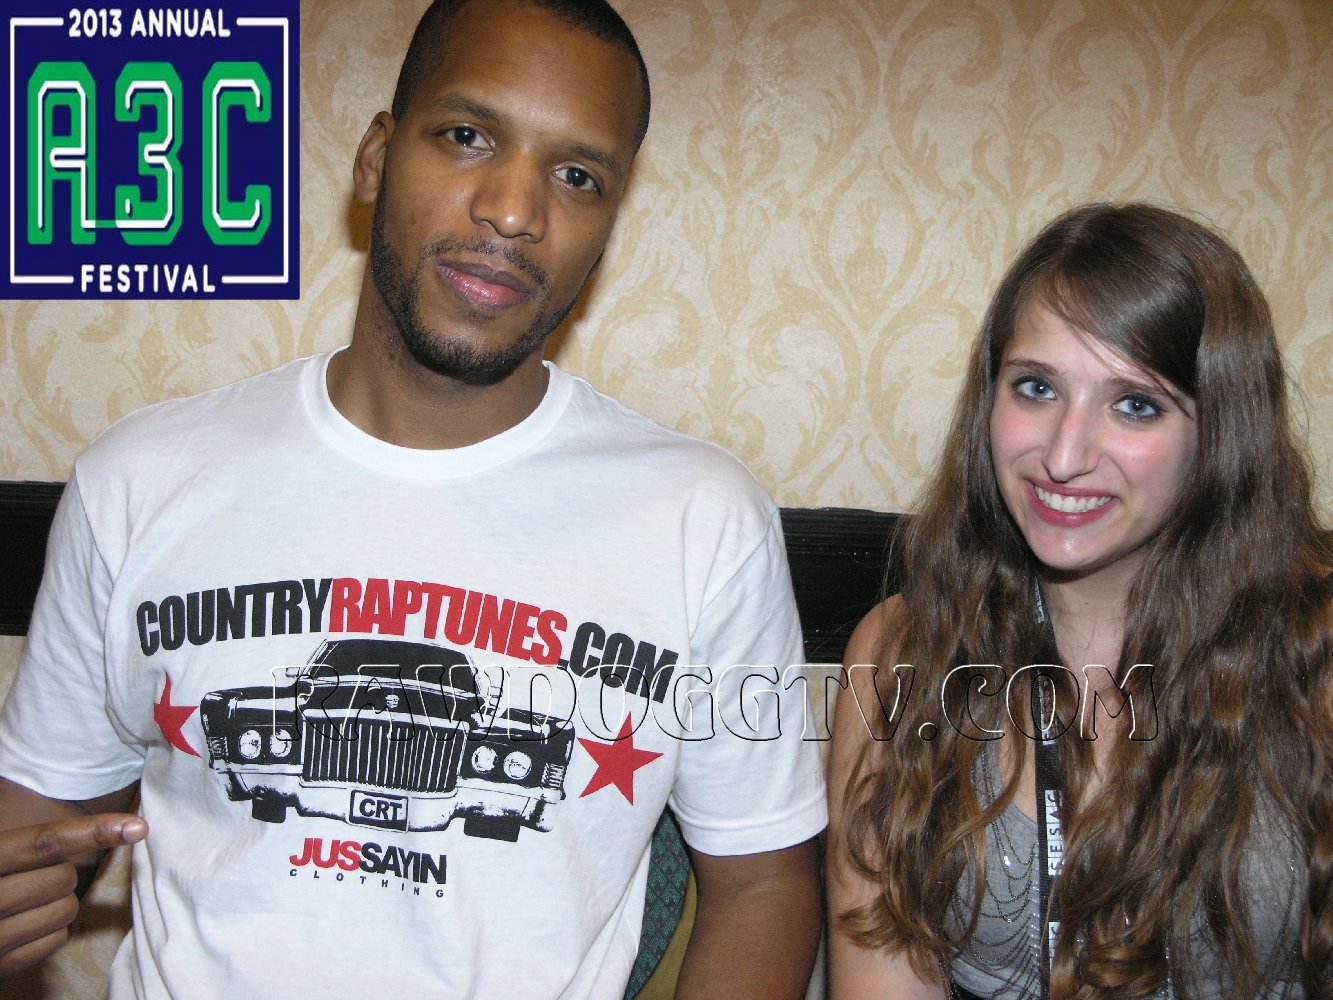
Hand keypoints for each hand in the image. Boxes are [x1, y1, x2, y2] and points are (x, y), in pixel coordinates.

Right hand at [0, 813, 145, 975]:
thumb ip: (13, 844)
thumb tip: (67, 834)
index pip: (41, 843)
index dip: (92, 831)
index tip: (136, 826)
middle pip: (62, 878)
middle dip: (61, 872)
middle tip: (32, 873)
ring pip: (65, 910)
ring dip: (59, 901)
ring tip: (26, 898)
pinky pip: (55, 942)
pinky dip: (51, 930)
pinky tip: (25, 923)